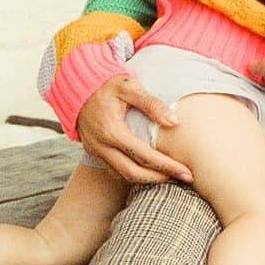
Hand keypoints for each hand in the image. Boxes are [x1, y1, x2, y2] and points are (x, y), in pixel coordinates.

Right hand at [76, 74, 193, 184]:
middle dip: (160, 178)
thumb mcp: (129, 87)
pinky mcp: (93, 152)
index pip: (145, 156)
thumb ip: (152, 104)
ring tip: (170, 177)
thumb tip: (174, 121)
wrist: (77, 86)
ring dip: (147, 180)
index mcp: (112, 131)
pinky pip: (114, 171)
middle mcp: (101, 145)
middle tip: (184, 179)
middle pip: (134, 173)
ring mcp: (95, 151)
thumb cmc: (106, 84)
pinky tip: (149, 172)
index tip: (187, 172)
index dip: (168, 166)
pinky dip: (133, 175)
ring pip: (123, 175)